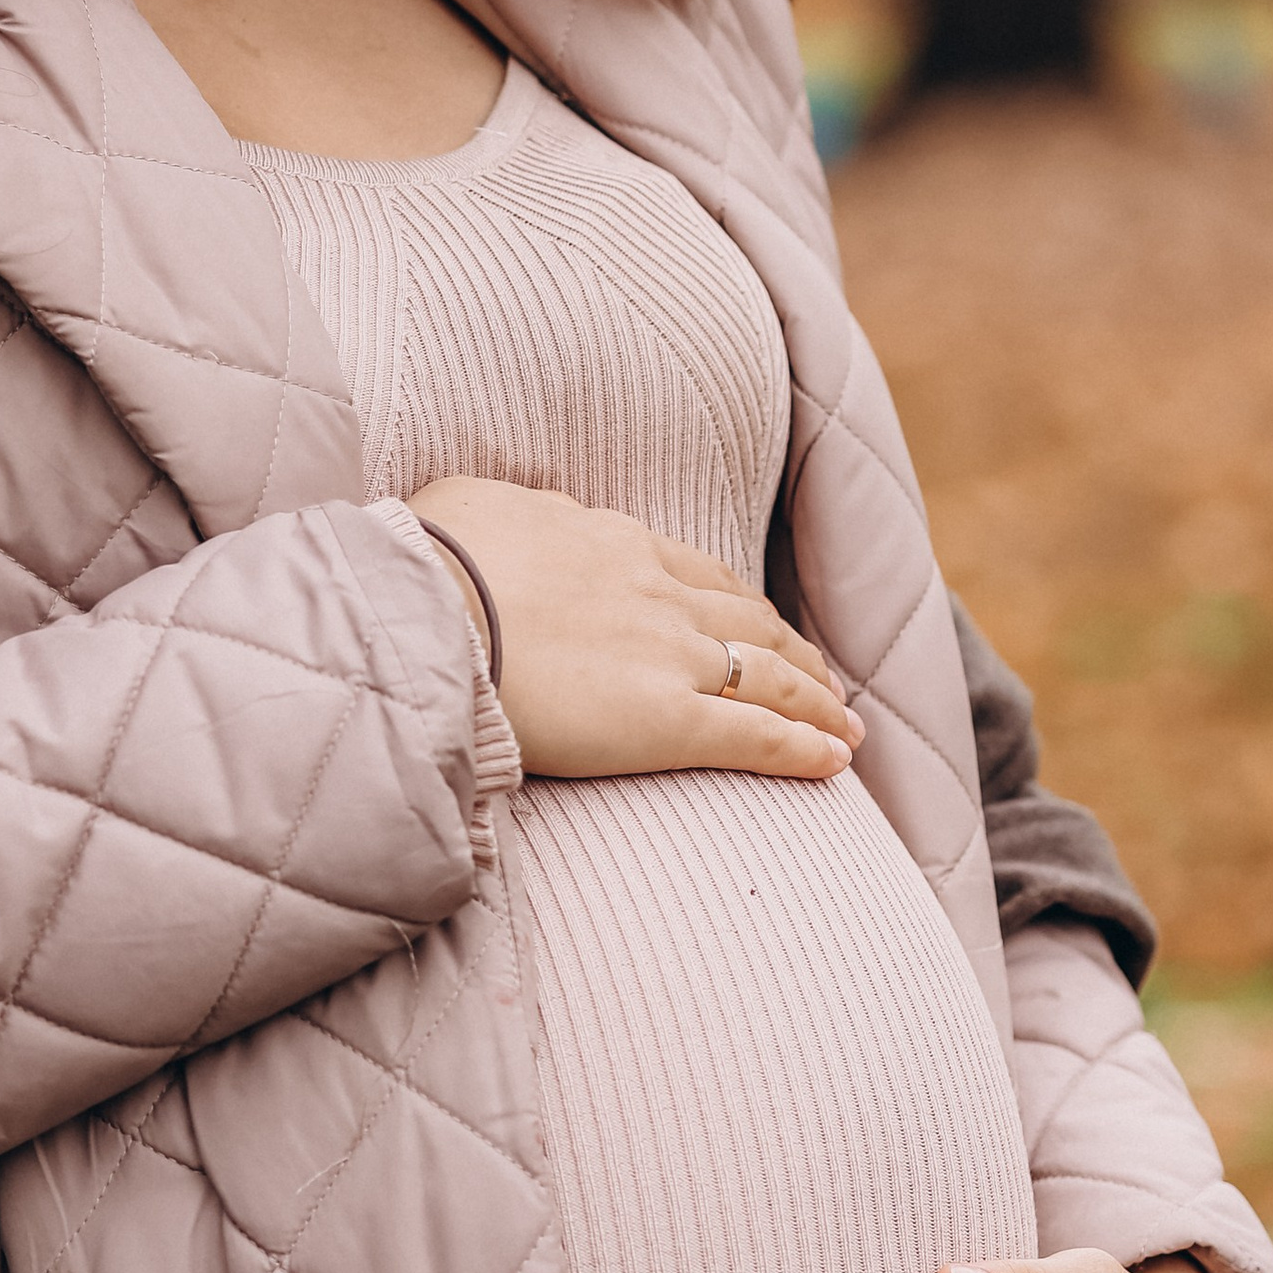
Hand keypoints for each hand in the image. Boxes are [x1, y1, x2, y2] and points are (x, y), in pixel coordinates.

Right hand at [408, 475, 860, 782]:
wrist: (429, 610)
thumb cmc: (427, 561)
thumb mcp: (470, 509)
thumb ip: (509, 519)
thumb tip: (515, 522)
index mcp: (612, 542)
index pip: (698, 574)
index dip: (736, 603)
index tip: (756, 623)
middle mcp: (659, 595)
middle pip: (750, 622)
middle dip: (793, 653)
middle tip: (821, 679)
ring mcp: (671, 657)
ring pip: (771, 676)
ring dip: (816, 702)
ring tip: (845, 728)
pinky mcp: (668, 723)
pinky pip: (756, 737)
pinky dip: (803, 749)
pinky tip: (834, 763)